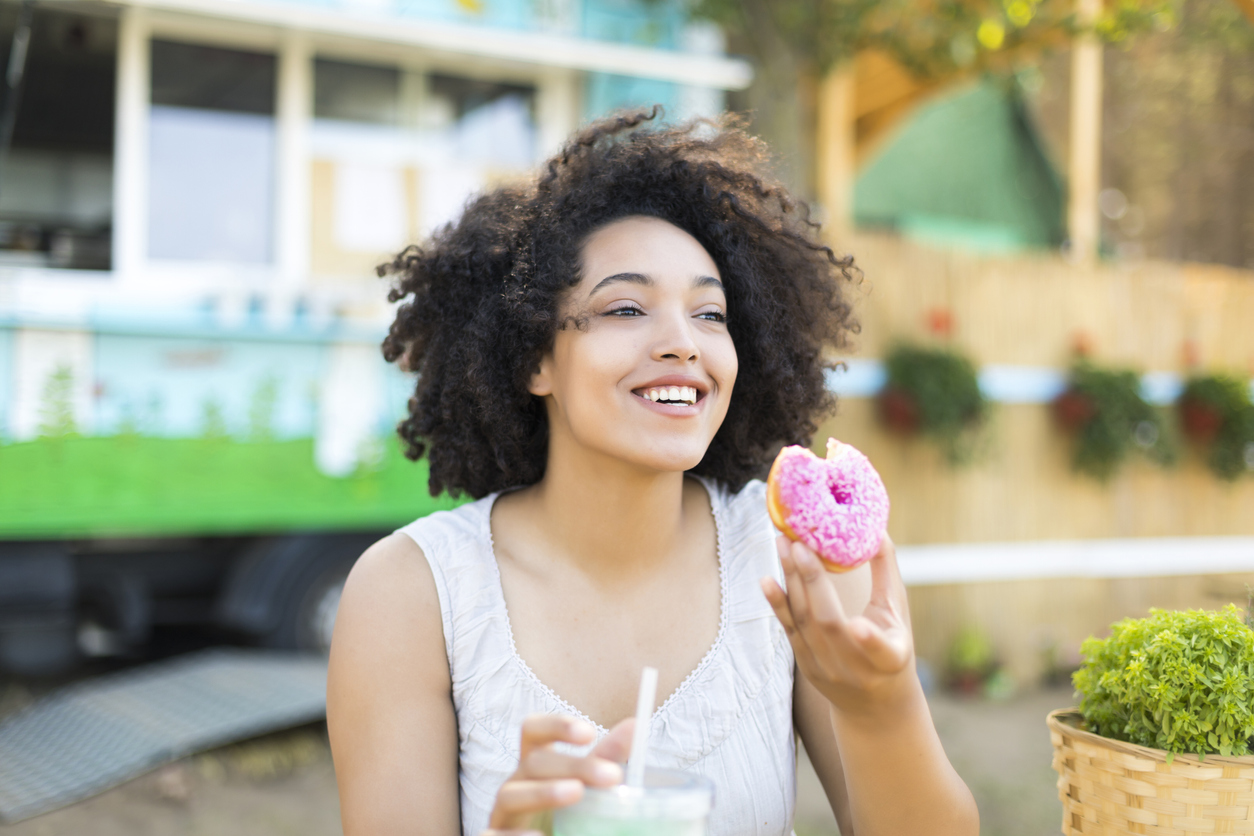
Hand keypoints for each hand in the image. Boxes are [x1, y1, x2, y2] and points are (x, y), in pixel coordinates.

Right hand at [483, 714, 632, 835]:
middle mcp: (514, 786)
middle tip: (613, 776)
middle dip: (573, 765)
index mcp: (535, 767)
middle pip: (533, 763)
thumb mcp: (587, 789)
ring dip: (542, 792)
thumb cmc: (564, 819)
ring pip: (509, 795)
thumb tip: (634, 726)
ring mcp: (501, 816)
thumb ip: (605, 760)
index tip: (589, 733)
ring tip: (576, 794)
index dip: (556, 726)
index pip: (533, 731)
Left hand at [761, 534, 915, 718]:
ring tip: (783, 545)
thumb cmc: (891, 648)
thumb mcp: (898, 618)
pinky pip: (789, 630)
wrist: (872, 705)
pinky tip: (767, 579)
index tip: (859, 624)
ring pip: (805, 622)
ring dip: (791, 581)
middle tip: (799, 543)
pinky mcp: (806, 665)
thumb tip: (876, 530)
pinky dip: (778, 604)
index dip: (870, 640)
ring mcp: (826, 669)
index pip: (881, 651)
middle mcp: (855, 669)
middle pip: (830, 623)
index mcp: (890, 660)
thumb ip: (886, 575)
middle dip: (812, 581)